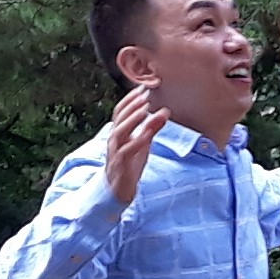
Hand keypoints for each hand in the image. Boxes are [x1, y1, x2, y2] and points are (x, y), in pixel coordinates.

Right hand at [104, 87, 168, 206]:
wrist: (119, 190)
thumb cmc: (129, 164)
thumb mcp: (143, 143)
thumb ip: (151, 128)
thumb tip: (165, 111)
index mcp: (118, 133)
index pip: (120, 111)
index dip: (130, 99)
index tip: (143, 88)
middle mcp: (114, 140)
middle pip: (119, 118)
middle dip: (132, 105)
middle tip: (144, 95)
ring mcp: (115, 152)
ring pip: (119, 132)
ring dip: (132, 120)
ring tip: (144, 110)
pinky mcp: (120, 165)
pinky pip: (126, 151)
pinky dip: (136, 141)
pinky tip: (146, 135)